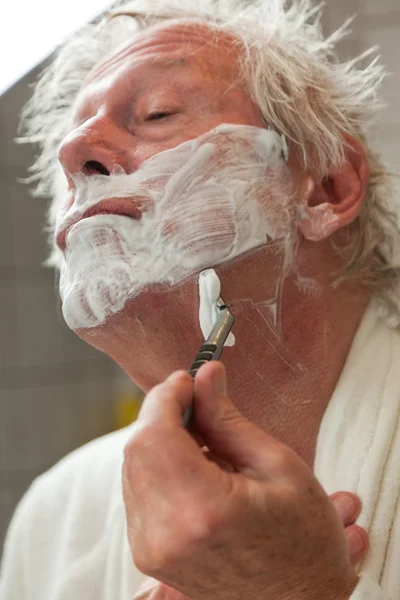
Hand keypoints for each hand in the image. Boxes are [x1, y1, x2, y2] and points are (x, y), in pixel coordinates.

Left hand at [123, 362, 366, 599]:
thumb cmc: (303, 538)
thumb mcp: (277, 466)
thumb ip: (227, 418)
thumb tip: (205, 375)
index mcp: (202, 509)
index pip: (154, 434)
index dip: (165, 397)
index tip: (186, 379)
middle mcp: (166, 535)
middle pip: (137, 449)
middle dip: (163, 414)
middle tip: (198, 401)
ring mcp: (151, 551)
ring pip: (133, 468)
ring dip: (161, 440)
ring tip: (205, 441)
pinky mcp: (148, 556)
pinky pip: (138, 491)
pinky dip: (160, 467)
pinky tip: (195, 468)